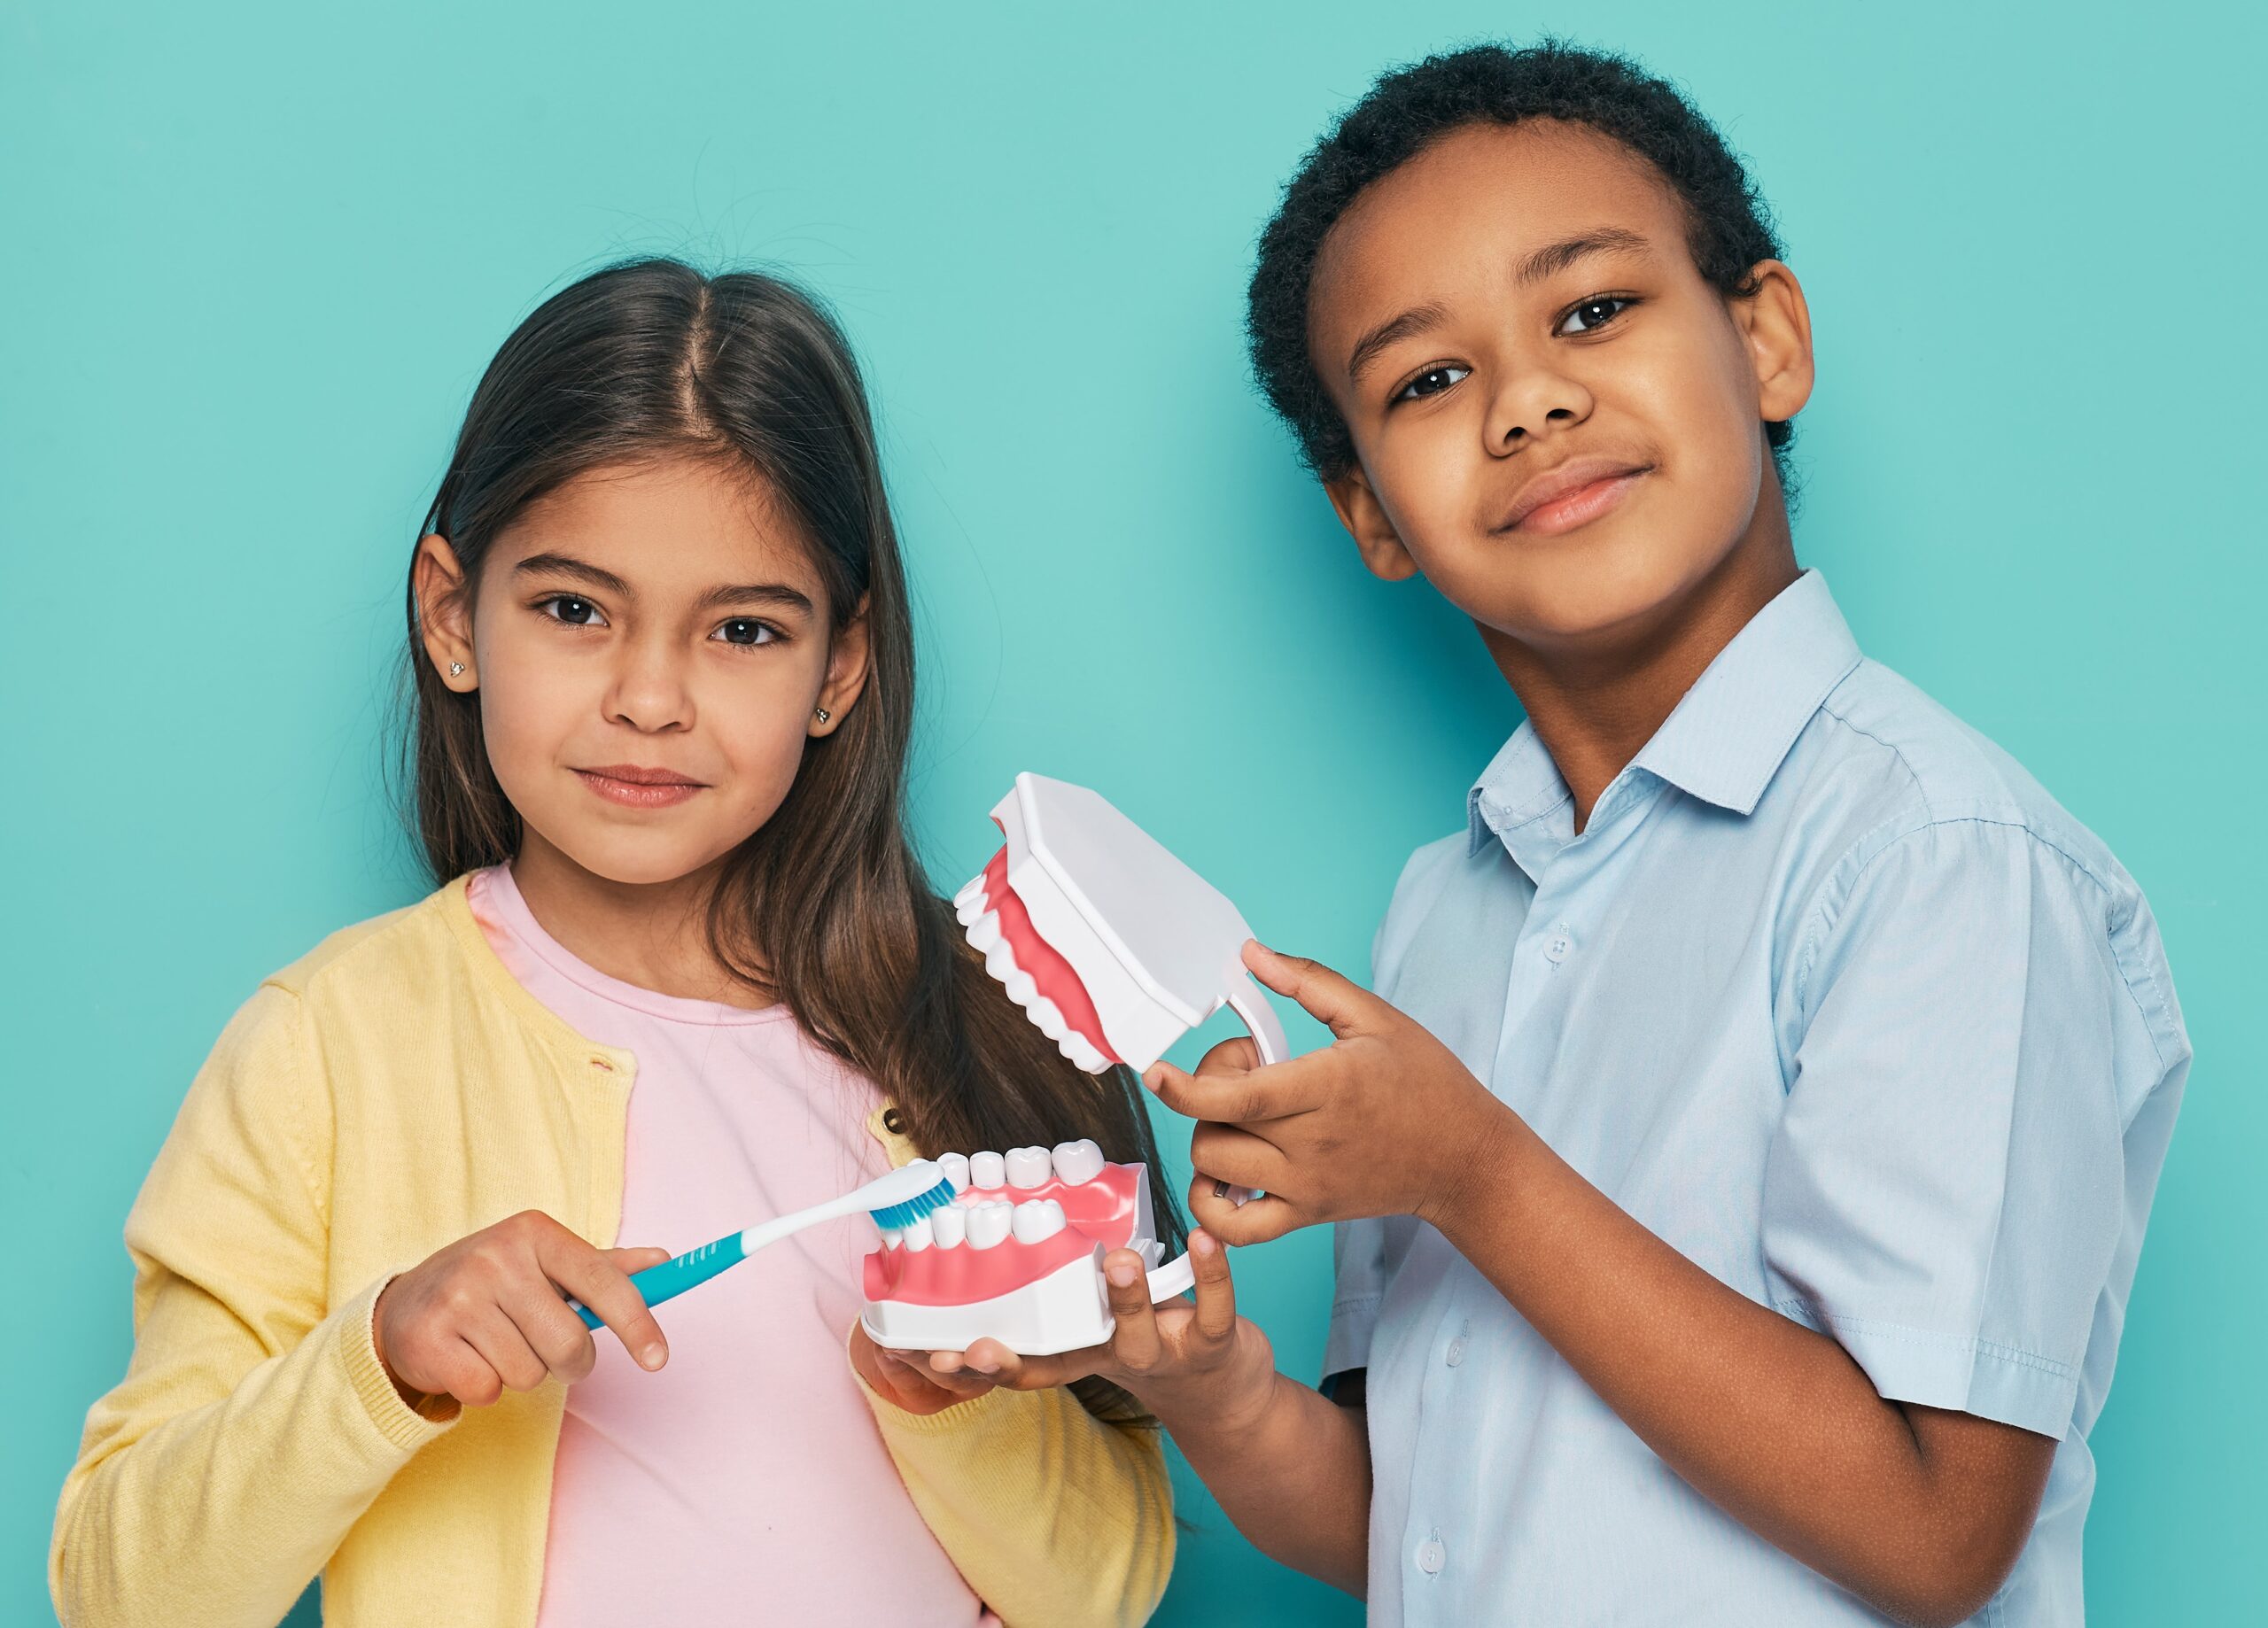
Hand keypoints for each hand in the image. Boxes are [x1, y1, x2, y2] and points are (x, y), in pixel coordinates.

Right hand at [374, 1209, 669, 1412]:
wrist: (405, 1305)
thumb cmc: (494, 1285)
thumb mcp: (545, 1264)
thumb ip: (605, 1267)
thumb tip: (664, 1261)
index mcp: (534, 1233)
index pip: (602, 1280)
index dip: (637, 1323)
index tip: (658, 1359)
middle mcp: (496, 1257)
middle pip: (569, 1342)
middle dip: (571, 1363)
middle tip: (551, 1353)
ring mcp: (458, 1297)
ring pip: (529, 1373)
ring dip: (522, 1374)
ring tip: (496, 1346)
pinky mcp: (429, 1338)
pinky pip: (487, 1390)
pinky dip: (485, 1388)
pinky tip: (468, 1359)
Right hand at [883, 1231, 1276, 1427]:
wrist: (1230, 1398)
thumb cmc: (1154, 1340)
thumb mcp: (1102, 1325)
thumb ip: (1059, 1287)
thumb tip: (996, 1216)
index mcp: (1079, 1352)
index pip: (1018, 1367)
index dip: (975, 1367)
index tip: (935, 1354)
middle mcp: (1113, 1359)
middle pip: (1063, 1362)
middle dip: (1017, 1358)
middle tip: (984, 1341)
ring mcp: (1165, 1356)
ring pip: (1138, 1337)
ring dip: (1126, 1298)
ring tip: (1120, 1259)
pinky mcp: (1215, 1347)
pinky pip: (1215, 1311)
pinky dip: (1212, 1274)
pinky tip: (1204, 1238)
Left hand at [1148, 940, 1518, 1244]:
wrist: (1466, 1159)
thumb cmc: (1427, 1083)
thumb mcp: (1375, 1017)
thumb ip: (1308, 982)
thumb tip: (1251, 954)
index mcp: (1326, 1088)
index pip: (1237, 1098)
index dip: (1185, 1087)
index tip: (1156, 1073)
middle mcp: (1311, 1144)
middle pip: (1215, 1128)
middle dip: (1207, 1090)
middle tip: (1246, 1069)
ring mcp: (1306, 1185)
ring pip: (1216, 1172)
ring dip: (1209, 1136)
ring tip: (1243, 1114)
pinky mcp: (1307, 1214)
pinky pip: (1239, 1229)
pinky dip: (1213, 1206)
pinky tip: (1224, 1174)